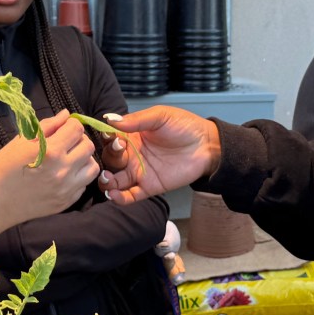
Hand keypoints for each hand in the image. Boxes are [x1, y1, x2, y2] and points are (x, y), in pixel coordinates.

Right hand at [0, 110, 99, 244]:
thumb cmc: (2, 169)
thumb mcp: (19, 142)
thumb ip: (47, 126)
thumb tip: (66, 115)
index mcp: (50, 152)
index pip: (77, 128)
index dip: (70, 124)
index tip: (62, 128)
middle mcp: (63, 171)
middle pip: (88, 146)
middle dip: (78, 139)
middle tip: (65, 142)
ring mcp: (67, 189)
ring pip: (92, 166)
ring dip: (83, 158)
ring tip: (68, 159)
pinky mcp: (67, 202)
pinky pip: (84, 183)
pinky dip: (78, 176)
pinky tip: (63, 175)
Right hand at [96, 106, 220, 204]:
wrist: (207, 145)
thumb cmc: (185, 126)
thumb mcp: (160, 116)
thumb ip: (137, 119)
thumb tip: (112, 119)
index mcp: (131, 136)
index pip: (110, 139)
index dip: (107, 138)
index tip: (112, 137)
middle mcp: (132, 155)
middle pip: (110, 160)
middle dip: (108, 158)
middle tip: (119, 152)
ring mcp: (139, 172)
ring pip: (114, 180)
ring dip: (106, 181)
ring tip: (107, 178)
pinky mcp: (149, 187)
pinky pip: (130, 196)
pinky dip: (119, 198)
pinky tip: (114, 194)